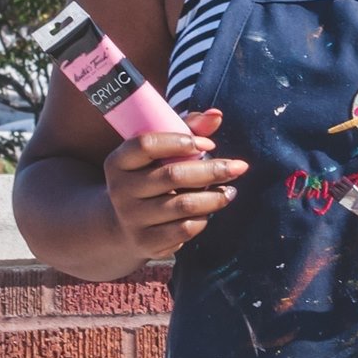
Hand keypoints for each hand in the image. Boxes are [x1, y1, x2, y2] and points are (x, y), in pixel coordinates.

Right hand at [101, 109, 245, 259]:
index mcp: (119, 161)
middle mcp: (120, 190)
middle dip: (212, 170)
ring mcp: (131, 218)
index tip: (209, 144)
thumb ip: (187, 129)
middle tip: (239, 167)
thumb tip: (216, 115)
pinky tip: (208, 211)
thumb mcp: (160, 152)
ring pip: (184, 205)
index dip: (180, 141)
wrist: (124, 224)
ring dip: (214, 197)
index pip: (146, 145)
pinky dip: (203, 219)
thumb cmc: (151, 176)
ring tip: (230, 191)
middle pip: (172, 176)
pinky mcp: (146, 242)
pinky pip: (185, 229)